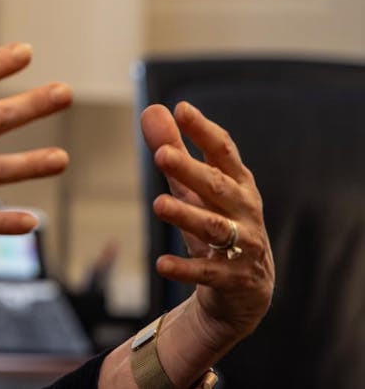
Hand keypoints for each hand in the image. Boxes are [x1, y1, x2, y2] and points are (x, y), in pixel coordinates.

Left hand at [140, 102, 274, 341]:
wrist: (246, 288)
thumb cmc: (218, 222)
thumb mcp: (195, 187)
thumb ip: (175, 150)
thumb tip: (152, 109)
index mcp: (238, 183)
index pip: (223, 152)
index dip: (204, 131)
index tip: (182, 109)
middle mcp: (245, 210)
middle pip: (217, 186)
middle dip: (190, 170)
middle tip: (161, 154)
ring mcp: (243, 245)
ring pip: (213, 227)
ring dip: (186, 215)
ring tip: (158, 204)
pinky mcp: (232, 277)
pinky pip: (207, 272)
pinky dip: (184, 268)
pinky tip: (161, 264)